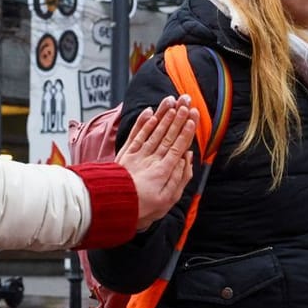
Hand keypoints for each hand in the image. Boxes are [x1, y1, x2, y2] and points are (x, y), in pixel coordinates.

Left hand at [114, 95, 199, 230]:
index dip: (187, 130)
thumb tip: (187, 157)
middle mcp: (152, 158)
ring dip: (164, 115)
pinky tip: (150, 111)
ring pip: (153, 131)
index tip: (193, 116)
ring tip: (172, 101)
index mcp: (164, 170)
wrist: (113, 205)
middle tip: (186, 101)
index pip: (178, 145)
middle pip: (168, 134)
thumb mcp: (168, 200)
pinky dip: (143, 123)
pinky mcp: (126, 154)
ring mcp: (138, 154)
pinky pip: (136, 135)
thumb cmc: (143, 206)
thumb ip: (180, 177)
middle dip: (178, 117)